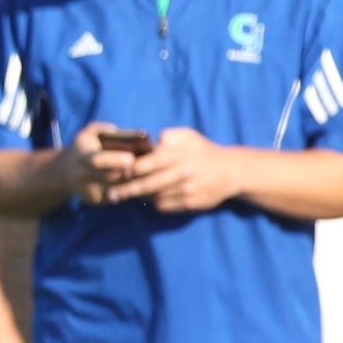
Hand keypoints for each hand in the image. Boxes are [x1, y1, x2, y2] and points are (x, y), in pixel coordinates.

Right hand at [59, 123, 139, 204]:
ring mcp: (89, 191)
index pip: (97, 161)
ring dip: (131, 183)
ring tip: (144, 175)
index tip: (131, 158)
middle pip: (109, 177)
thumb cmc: (83, 149)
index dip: (114, 160)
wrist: (64, 173)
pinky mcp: (96, 201)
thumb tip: (120, 132)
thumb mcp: (87, 134)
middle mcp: (83, 176)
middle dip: (128, 174)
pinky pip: (116, 196)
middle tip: (145, 169)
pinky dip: (127, 190)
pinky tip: (134, 183)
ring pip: (116, 189)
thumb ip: (102, 128)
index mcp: (82, 157)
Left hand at [104, 127, 241, 211]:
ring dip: (138, 197)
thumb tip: (148, 143)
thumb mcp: (188, 135)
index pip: (145, 165)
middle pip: (146, 185)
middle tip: (111, 194)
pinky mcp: (189, 204)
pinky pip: (164, 206)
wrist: (230, 172)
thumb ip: (167, 136)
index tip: (116, 172)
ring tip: (124, 195)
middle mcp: (180, 175)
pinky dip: (154, 202)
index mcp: (177, 156)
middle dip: (125, 190)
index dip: (128, 170)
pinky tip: (148, 198)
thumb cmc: (203, 151)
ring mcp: (185, 191)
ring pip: (153, 197)